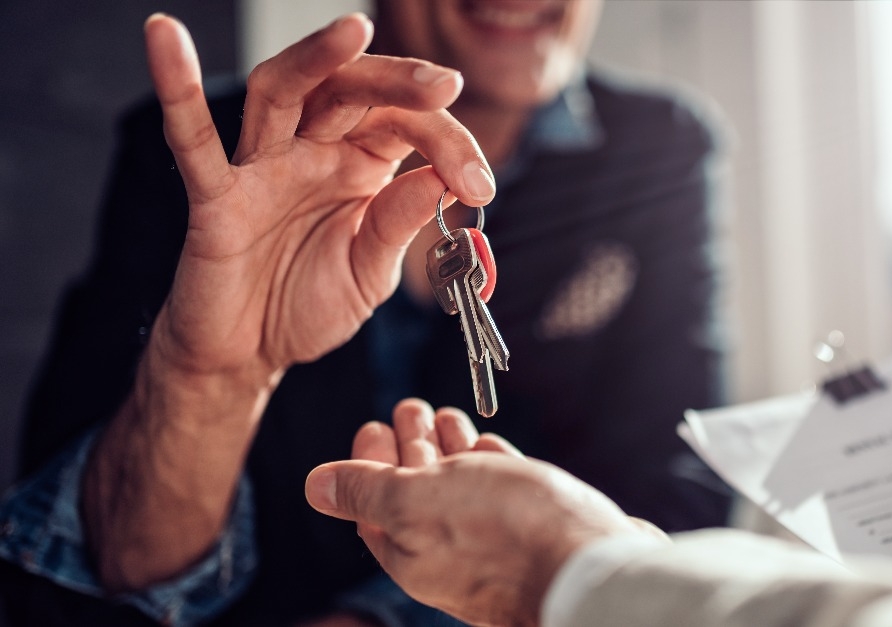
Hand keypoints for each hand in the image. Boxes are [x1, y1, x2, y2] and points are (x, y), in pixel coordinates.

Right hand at [82, 14, 494, 591]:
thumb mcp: (370, 273)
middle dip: (401, 83)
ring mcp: (262, 167)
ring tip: (354, 30)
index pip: (408, 128)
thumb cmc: (307, 305)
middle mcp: (313, 153)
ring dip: (318, 58)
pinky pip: (193, 139)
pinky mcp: (216, 196)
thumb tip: (440, 179)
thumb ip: (398, 225)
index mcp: (361, 167)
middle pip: (352, 91)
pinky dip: (176, 88)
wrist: (249, 356)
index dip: (450, 145)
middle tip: (444, 84)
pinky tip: (163, 35)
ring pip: (283, 90)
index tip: (480, 186)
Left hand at [306, 433, 663, 625]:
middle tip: (408, 405)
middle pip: (417, 493)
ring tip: (446, 415)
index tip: (372, 423)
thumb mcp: (417, 502)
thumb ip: (368, 491)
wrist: (591, 567)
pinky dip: (489, 465)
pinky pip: (502, 493)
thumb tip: (315, 486)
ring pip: (462, 489)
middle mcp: (448, 552)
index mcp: (410, 552)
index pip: (373, 504)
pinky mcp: (535, 529)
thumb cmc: (503, 534)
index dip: (367, 462)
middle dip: (411, 445)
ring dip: (450, 449)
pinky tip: (488, 445)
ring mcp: (494, 542)